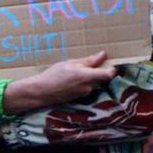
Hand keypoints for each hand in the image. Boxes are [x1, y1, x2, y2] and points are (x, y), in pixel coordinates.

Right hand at [1, 51, 115, 112]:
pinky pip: (84, 87)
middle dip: (94, 70)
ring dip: (86, 77)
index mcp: (87, 76)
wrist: (41, 92)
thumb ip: (89, 61)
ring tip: (71, 72)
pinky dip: (80, 83)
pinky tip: (68, 80)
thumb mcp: (70, 63)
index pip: (108, 74)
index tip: (110, 63)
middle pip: (99, 77)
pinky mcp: (79, 98)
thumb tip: (103, 55)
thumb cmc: (53, 75)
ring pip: (91, 82)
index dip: (112, 68)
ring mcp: (84, 94)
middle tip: (82, 64)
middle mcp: (88, 87)